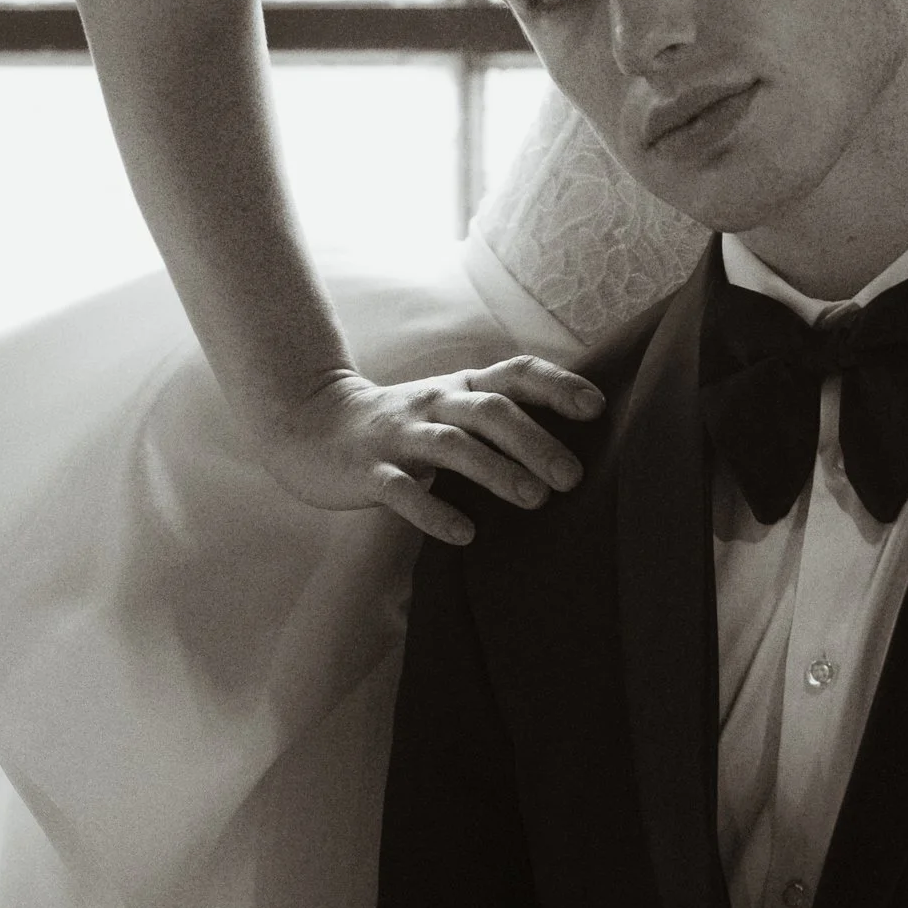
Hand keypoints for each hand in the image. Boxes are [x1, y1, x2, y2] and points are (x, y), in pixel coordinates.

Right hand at [263, 356, 602, 547]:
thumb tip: (576, 446)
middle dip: (535, 441)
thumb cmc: (404, 426)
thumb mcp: (451, 409)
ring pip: (453, 446)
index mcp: (461, 388)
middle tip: (573, 478)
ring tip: (534, 501)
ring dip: (496, 471)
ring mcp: (401, 436)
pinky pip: (402, 491)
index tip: (596, 408)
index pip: (515, 374)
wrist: (312, 426)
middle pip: (491, 412)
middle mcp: (435, 404)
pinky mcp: (368, 470)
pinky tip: (464, 534)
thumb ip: (501, 418)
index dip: (556, 386)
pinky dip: (433, 512)